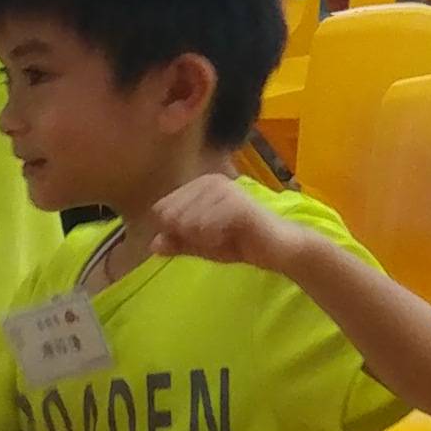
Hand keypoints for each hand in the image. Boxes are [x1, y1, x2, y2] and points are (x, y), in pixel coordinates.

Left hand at [132, 173, 296, 270]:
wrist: (277, 249)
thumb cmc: (240, 242)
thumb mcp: (201, 245)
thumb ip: (178, 243)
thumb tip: (153, 244)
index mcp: (199, 185)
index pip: (161, 209)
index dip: (173, 231)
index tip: (197, 237)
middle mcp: (210, 181)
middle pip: (172, 216)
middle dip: (186, 235)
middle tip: (212, 239)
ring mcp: (225, 190)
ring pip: (188, 222)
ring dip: (201, 239)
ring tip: (222, 238)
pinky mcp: (237, 204)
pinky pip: (206, 227)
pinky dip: (213, 240)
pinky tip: (228, 239)